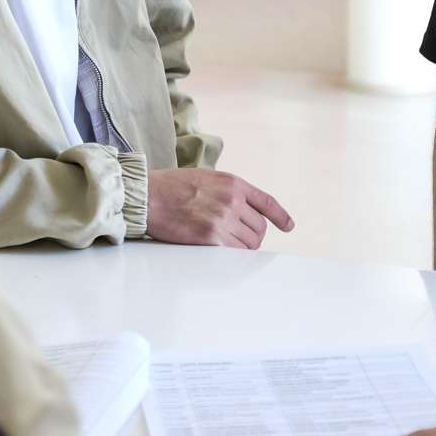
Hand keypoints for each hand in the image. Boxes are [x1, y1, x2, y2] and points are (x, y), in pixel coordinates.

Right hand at [145, 168, 292, 248]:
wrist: (147, 196)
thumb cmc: (170, 187)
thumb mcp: (205, 178)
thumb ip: (227, 191)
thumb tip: (243, 209)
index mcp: (232, 182)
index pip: (267, 202)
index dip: (281, 216)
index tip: (288, 226)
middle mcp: (232, 199)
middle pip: (260, 228)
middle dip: (252, 237)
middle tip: (237, 241)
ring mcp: (223, 218)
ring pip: (250, 244)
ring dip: (242, 249)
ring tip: (224, 246)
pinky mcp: (211, 237)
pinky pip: (235, 254)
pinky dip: (232, 258)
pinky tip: (221, 253)